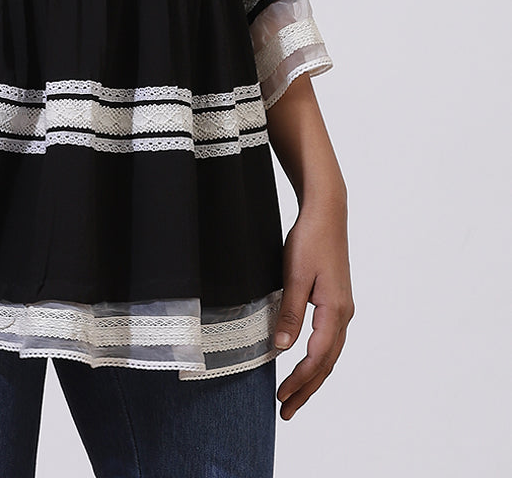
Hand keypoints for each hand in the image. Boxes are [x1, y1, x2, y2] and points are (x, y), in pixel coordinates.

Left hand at [273, 194, 354, 419]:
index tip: (281, 397)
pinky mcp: (336, 302)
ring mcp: (342, 309)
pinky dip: (317, 359)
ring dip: (312, 378)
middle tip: (286, 411)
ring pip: (328, 354)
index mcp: (335, 311)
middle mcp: (344, 315)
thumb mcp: (295, 275)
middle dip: (307, 389)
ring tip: (293, 397)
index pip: (317, 357)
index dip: (299, 379)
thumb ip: (290, 312)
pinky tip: (304, 364)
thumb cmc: (310, 240)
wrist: (326, 214)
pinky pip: (328, 341)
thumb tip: (283, 347)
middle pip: (326, 363)